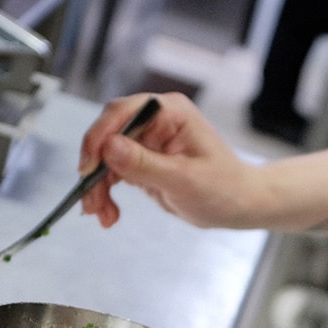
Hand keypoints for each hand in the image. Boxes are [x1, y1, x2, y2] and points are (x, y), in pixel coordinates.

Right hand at [76, 92, 267, 228]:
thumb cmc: (224, 188)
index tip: (89, 167)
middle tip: (91, 200)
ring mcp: (146, 141)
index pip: (121, 113)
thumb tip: (108, 147)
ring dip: (98, 187)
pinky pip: (112, 174)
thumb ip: (145, 163)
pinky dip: (106, 194)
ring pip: (105, 158)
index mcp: (169, 112)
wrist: (239, 205)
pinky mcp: (142, 162)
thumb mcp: (184, 180)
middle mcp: (154, 121)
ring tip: (102, 215)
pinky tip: (108, 214)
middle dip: (95, 169)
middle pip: (107, 135)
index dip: (99, 138)